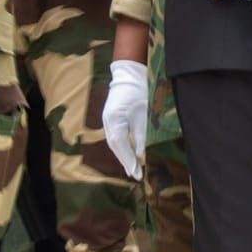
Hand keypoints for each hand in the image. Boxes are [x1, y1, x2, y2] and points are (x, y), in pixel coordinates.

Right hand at [103, 60, 149, 179]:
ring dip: (122, 155)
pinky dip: (120, 147)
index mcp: (115, 121)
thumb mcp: (144, 115)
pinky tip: (126, 154)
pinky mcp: (110, 118)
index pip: (121, 145)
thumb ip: (141, 135)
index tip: (137, 173)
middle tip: (136, 175)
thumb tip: (141, 154)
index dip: (129, 160)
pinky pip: (114, 136)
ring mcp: (107, 120)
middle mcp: (108, 122)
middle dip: (125, 161)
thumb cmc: (139, 93)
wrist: (129, 76)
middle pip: (115, 146)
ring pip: (114, 142)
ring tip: (131, 169)